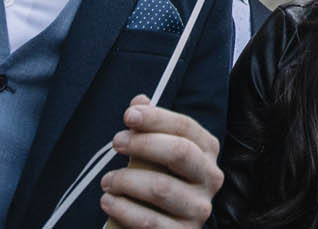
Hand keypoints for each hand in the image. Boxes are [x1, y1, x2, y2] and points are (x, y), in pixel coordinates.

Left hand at [101, 97, 223, 228]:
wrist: (163, 227)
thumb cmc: (158, 181)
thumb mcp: (156, 154)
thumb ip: (151, 128)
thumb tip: (139, 101)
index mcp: (207, 152)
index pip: (185, 127)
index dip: (156, 118)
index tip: (128, 116)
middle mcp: (211, 178)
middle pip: (179, 152)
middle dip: (143, 143)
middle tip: (116, 142)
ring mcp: (199, 209)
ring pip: (161, 188)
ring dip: (126, 180)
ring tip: (106, 180)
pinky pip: (149, 221)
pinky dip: (123, 209)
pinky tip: (108, 201)